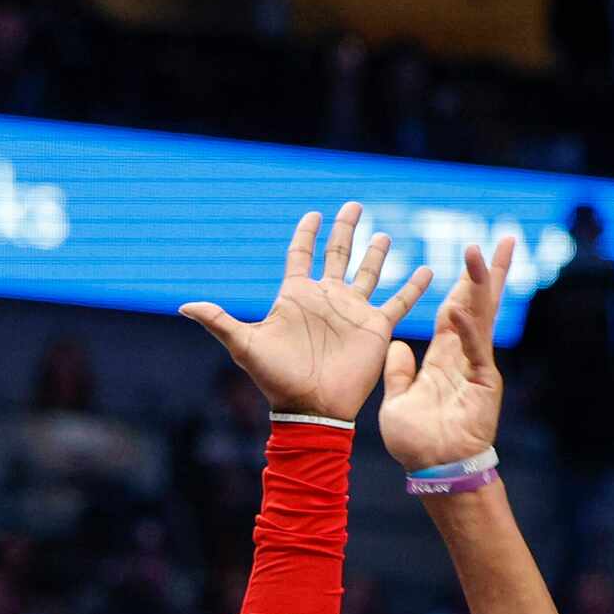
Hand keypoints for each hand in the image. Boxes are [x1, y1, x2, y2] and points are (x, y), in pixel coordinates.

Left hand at [180, 204, 432, 420]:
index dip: (305, 235)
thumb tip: (185, 306)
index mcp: (296, 296)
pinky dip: (414, 286)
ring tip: (384, 234)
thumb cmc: (276, 378)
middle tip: (353, 206)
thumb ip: (219, 322)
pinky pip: (398, 302)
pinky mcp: (375, 328)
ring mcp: (352, 312)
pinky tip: (428, 270)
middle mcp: (326, 299)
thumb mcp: (244, 346)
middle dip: (345, 230)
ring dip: (377, 253)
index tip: (312, 214)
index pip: (301, 255)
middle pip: (337, 254)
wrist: (311, 408)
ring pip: (368, 273)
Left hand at [379, 237, 512, 471]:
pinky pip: (472, 350)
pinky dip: (465, 329)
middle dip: (485, 273)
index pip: (454, 313)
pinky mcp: (482, 383)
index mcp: (442, 360)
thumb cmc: (416, 442)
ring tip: (481, 252)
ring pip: (480, 318)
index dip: (459, 286)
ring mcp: (476, 368)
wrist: (432, 470)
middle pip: (476, 306)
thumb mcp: (396, 400)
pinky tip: (457, 306)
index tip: (468, 257)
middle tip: (498, 239)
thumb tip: (395, 344)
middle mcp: (463, 358)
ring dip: (478, 285)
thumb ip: (397, 372)